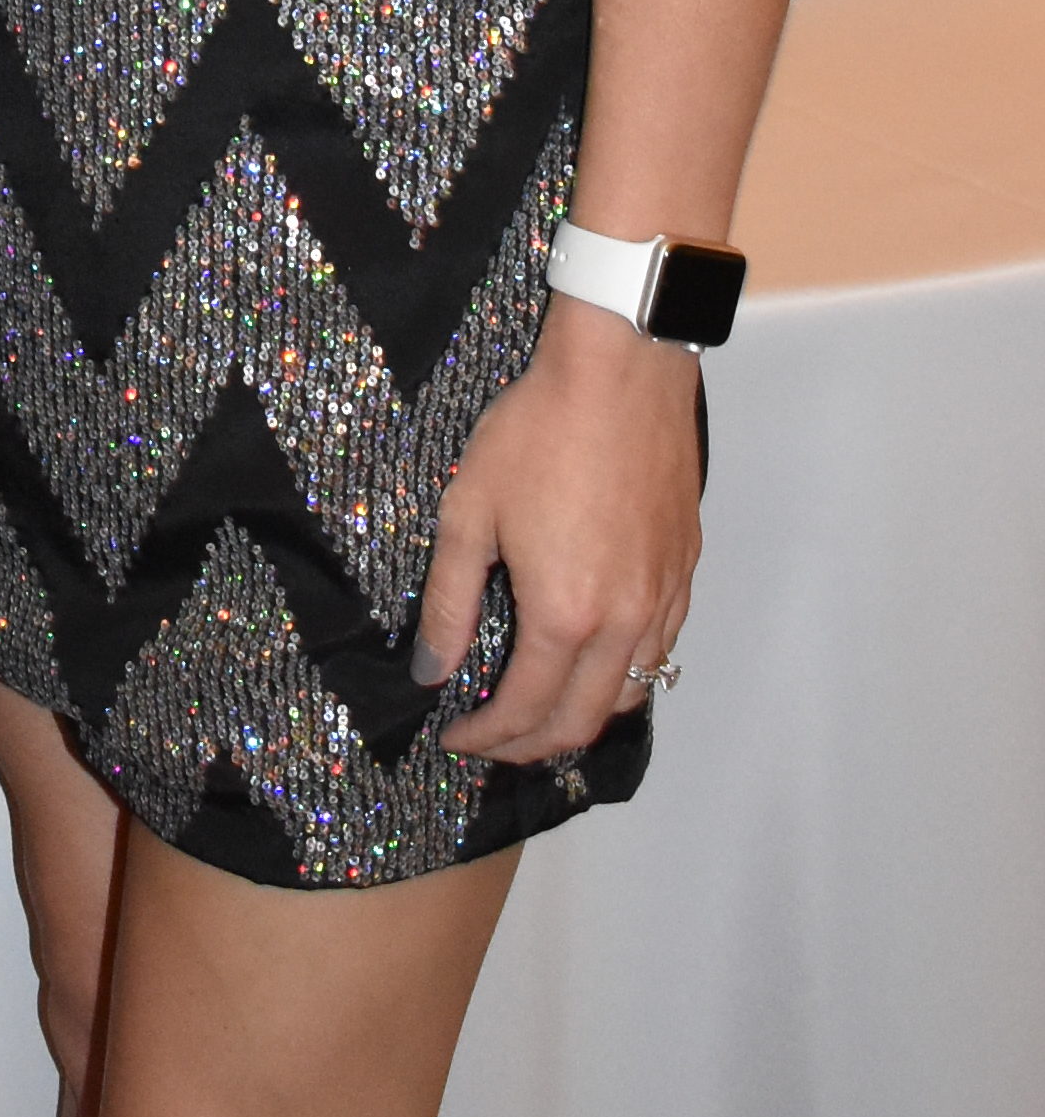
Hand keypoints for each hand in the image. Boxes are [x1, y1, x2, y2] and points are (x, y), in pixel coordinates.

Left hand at [414, 299, 700, 763]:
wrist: (620, 371)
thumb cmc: (538, 431)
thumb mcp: (468, 512)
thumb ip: (449, 603)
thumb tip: (431, 669)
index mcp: (566, 613)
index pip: (525, 710)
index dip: (484, 736)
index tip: (453, 736)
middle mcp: (625, 620)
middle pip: (582, 721)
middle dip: (529, 745)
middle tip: (490, 739)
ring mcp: (664, 597)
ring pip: (629, 692)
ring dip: (580, 716)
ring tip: (537, 708)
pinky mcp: (684, 570)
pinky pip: (661, 650)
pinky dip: (622, 676)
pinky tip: (591, 659)